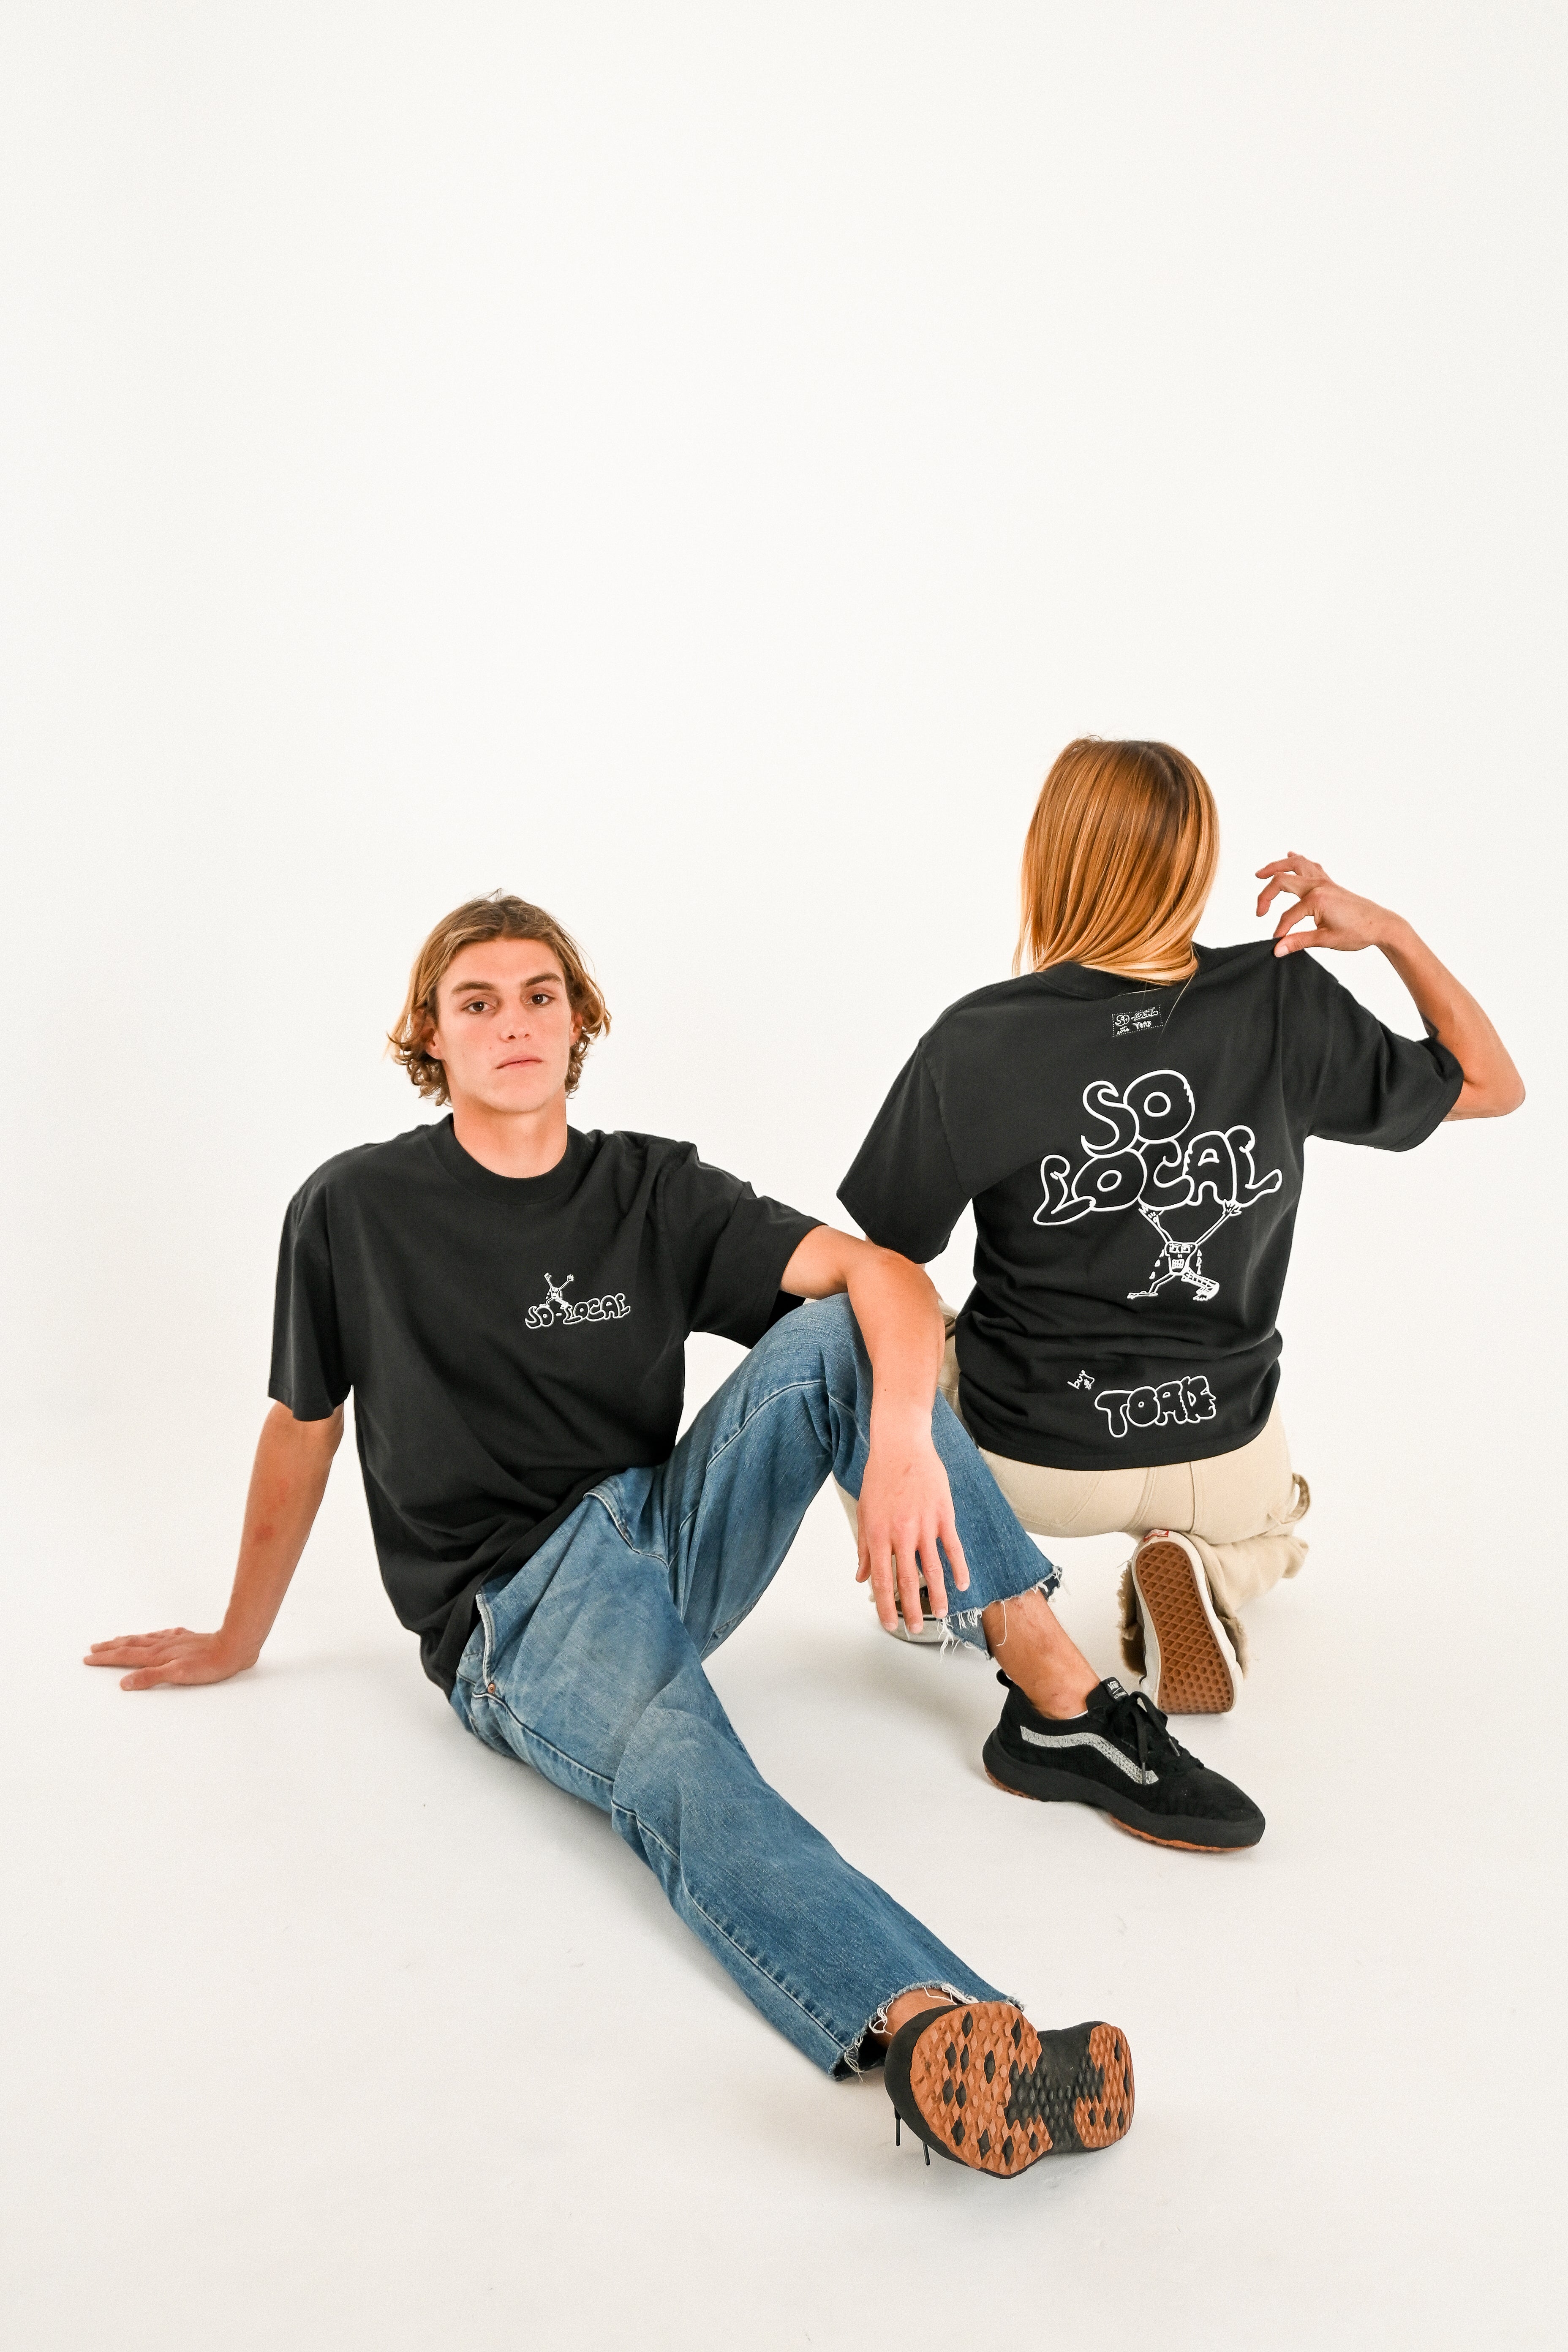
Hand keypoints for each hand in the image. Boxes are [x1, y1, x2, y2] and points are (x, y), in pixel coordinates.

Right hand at [84, 1627, 255, 1690]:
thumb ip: (150, 1678)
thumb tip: (124, 1683)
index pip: (125, 1656)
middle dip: (110, 1648)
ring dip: (127, 1640)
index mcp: (157, 1655)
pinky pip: (163, 1635)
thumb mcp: (177, 1675)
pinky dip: (152, 1636)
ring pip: (144, 1639)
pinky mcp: (187, 1638)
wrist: (233, 1646)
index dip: (106, 1658)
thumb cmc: (208, 1664)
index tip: (88, 1658)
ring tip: (116, 1640)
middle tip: (93, 1648)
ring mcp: (174, 1640)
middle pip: (130, 1645)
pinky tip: (155, 1635)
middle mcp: (162, 1645)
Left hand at [854, 1422, 968, 1633]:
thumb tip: (861, 1576)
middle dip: (912, 1609)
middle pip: (907, 1580)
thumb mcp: (864, 1513)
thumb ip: (865, 1548)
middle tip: (916, 1629)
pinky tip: (962, 1584)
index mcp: (878, 1534)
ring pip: (932, 1569)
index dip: (885, 1605)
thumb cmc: (880, 1477)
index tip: (888, 1623)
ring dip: (936, 1595)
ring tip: (940, 1614)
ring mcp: (924, 1525)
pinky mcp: (943, 1515)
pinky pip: (952, 1547)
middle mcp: (901, 1533)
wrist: (901, 1446)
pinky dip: (959, 1568)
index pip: (882, 1580)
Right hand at [1255, 854, 1398, 956]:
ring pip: (1296, 864)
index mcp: (1316, 899)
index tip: (1277, 943)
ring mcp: (1325, 882)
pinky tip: (1290, 857)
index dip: (1280, 931)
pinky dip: (1298, 861)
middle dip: (1266, 895)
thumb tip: (1277, 950)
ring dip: (1277, 866)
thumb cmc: (1358, 932)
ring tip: (1261, 874)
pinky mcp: (1330, 883)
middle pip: (1282, 880)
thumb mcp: (1326, 940)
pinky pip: (1310, 865)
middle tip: (1259, 911)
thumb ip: (1298, 942)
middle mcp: (1319, 885)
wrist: (1381, 925)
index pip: (1288, 916)